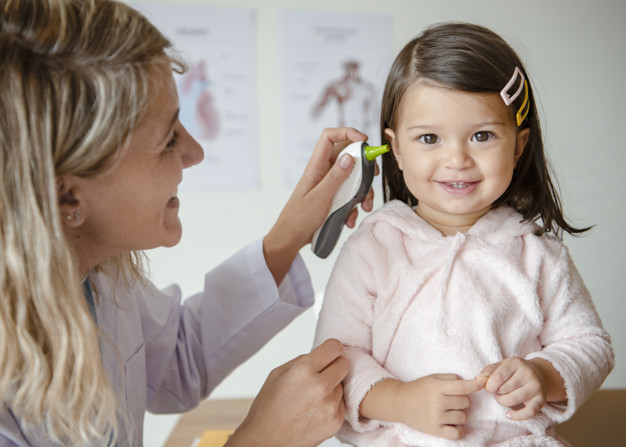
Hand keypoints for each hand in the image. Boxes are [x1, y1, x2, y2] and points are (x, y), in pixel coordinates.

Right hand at [227, 339, 349, 446]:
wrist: (266, 442)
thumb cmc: (268, 407)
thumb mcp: (277, 374)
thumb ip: (302, 360)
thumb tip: (321, 354)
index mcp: (303, 370)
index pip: (334, 347)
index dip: (331, 348)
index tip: (328, 352)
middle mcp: (320, 387)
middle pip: (344, 364)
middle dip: (335, 365)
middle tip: (323, 373)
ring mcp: (330, 406)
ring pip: (342, 385)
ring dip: (332, 387)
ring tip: (313, 397)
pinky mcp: (335, 422)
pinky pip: (342, 403)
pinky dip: (332, 404)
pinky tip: (315, 410)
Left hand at [264, 127, 370, 283]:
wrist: (291, 238)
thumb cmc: (299, 218)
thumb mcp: (320, 198)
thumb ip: (336, 177)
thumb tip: (350, 157)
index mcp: (316, 166)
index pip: (329, 137)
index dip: (346, 132)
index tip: (364, 140)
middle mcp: (324, 172)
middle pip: (348, 156)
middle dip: (364, 166)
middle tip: (373, 176)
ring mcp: (329, 185)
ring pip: (352, 178)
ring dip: (362, 192)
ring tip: (364, 207)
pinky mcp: (333, 197)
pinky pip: (349, 195)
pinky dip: (354, 206)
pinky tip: (350, 219)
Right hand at [360, 374, 485, 440]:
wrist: (400, 402)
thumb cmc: (419, 388)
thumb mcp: (433, 378)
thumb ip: (451, 378)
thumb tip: (470, 382)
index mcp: (437, 387)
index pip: (462, 387)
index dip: (475, 385)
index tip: (482, 383)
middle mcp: (437, 402)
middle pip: (465, 403)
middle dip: (462, 401)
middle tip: (452, 400)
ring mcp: (436, 417)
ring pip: (463, 417)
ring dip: (460, 414)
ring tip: (449, 411)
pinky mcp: (434, 430)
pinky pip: (456, 433)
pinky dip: (459, 430)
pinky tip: (454, 424)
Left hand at [478, 357, 565, 420]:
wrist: (539, 374)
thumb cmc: (514, 371)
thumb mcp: (501, 365)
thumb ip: (488, 371)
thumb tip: (478, 379)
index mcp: (516, 362)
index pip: (498, 377)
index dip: (489, 385)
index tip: (489, 387)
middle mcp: (528, 373)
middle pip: (504, 389)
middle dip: (496, 393)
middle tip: (498, 391)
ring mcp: (536, 387)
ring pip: (513, 400)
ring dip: (503, 402)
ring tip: (502, 397)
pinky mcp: (541, 400)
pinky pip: (528, 413)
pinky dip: (516, 416)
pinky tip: (508, 414)